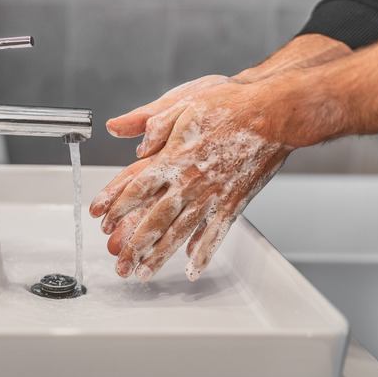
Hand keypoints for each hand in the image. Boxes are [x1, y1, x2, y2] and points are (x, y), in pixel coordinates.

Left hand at [91, 81, 294, 281]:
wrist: (275, 113)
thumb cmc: (231, 105)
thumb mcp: (184, 102)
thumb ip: (154, 123)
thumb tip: (134, 142)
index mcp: (174, 157)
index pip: (137, 187)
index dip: (117, 206)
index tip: (102, 222)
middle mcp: (190, 181)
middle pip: (155, 219)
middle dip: (134, 245)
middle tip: (120, 264)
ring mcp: (213, 195)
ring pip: (181, 232)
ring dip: (161, 255)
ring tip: (144, 274)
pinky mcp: (234, 202)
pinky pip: (216, 233)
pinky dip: (204, 253)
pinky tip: (192, 268)